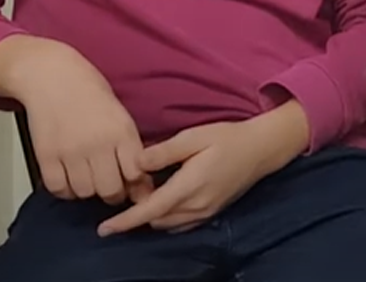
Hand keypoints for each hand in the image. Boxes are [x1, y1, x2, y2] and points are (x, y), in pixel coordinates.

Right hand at [0, 35, 150, 204]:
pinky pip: (58, 188)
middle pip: (110, 190)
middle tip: (109, 185)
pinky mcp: (46, 156)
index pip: (136, 175)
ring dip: (88, 191)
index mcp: (121, 131)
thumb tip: (141, 184)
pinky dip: (65, 189)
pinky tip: (69, 178)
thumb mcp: (120, 115)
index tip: (133, 186)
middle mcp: (97, 144)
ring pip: (85, 192)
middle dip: (113, 193)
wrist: (51, 75)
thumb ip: (131, 149)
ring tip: (87, 177)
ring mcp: (70, 151)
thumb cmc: (89, 92)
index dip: (136, 186)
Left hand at [97, 101, 308, 236]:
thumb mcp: (194, 137)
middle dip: (136, 215)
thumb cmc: (228, 138)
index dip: (125, 221)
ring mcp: (205, 212)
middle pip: (155, 220)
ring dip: (152, 216)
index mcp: (189, 187)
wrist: (262, 149)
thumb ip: (164, 152)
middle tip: (125, 195)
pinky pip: (180, 224)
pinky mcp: (211, 212)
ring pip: (167, 224)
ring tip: (142, 198)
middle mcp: (196, 206)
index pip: (150, 210)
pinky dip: (167, 217)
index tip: (103, 229)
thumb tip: (136, 164)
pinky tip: (163, 202)